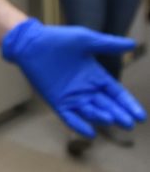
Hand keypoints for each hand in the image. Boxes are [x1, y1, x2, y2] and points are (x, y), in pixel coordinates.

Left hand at [2, 18, 146, 136]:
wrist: (32, 42)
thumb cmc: (58, 39)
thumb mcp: (86, 40)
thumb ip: (108, 44)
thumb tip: (133, 43)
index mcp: (95, 76)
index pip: (116, 93)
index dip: (128, 104)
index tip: (141, 116)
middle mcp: (85, 89)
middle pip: (106, 105)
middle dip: (119, 114)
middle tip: (130, 123)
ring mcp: (71, 96)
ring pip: (91, 111)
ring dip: (101, 117)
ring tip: (112, 120)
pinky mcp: (57, 101)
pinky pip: (70, 116)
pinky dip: (79, 124)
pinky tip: (90, 132)